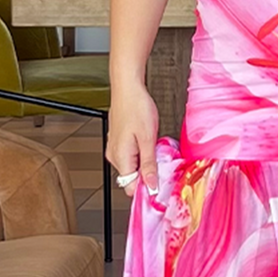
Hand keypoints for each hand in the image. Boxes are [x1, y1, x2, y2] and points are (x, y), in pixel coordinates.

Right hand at [107, 82, 159, 196]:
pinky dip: (141, 154)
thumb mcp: (148, 138)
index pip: (130, 188)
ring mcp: (115, 148)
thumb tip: (151, 185)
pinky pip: (131, 156)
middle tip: (162, 164)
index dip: (147, 189)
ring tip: (155, 148)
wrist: (127, 88)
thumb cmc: (136, 107)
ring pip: (132, 167)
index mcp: (121, 157)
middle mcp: (114, 155)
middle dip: (148, 176)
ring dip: (145, 164)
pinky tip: (149, 143)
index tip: (161, 186)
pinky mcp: (118, 142)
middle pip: (131, 179)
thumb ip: (149, 164)